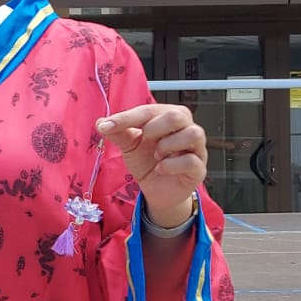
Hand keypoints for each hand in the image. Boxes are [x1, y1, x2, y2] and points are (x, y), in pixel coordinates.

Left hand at [97, 105, 206, 228]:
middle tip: (144, 140)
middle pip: (177, 115)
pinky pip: (191, 161)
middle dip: (155, 127)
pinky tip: (160, 169)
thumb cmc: (147, 161)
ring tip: (157, 155)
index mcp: (169, 116)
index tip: (107, 125)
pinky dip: (171, 165)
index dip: (128, 117)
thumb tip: (101, 122)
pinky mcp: (199, 168)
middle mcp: (186, 128)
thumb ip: (118, 132)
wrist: (155, 190)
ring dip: (168, 145)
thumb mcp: (129, 145)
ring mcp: (196, 148)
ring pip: (192, 134)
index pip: (150, 110)